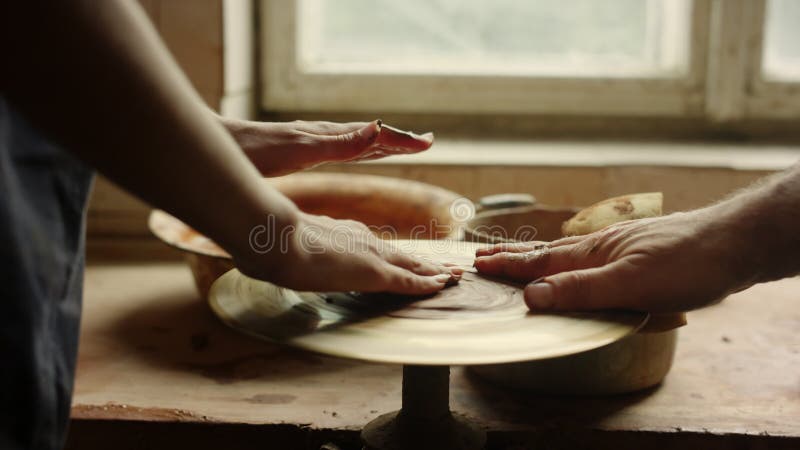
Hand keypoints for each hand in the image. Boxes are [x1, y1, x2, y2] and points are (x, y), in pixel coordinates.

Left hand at [222, 118, 433, 176]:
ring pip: (356, 142)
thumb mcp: (301, 150)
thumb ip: (339, 145)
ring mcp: (312, 142)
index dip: (401, 141)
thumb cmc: (256, 151)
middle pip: (370, 137)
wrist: (222, 145)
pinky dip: (357, 150)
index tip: (427, 143)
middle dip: (398, 140)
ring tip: (401, 145)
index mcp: (328, 137)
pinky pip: (340, 149)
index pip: (373, 137)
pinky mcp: (300, 150)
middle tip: (425, 142)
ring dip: (381, 144)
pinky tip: (357, 152)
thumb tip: (376, 131)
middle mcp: (324, 136)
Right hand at [235, 212, 460, 293]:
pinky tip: (443, 285)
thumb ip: (290, 250)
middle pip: (403, 255)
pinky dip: (428, 284)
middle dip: (426, 263)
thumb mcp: (286, 244)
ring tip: (455, 276)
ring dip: (434, 272)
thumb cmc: (272, 240)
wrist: (275, 235)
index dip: (397, 256)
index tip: (410, 260)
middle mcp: (363, 240)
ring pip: (413, 265)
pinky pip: (409, 281)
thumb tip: (269, 256)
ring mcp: (371, 255)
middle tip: (448, 267)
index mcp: (344, 233)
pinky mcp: (375, 272)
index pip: (378, 247)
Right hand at [474, 207, 749, 312]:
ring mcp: (621, 247)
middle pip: (548, 252)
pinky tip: (579, 262)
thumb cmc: (687, 263)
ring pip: (569, 253)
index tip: (479, 264)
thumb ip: (580, 290)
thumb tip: (532, 296)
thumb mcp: (630, 284)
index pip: (540, 261)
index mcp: (594, 253)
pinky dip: (569, 260)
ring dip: (539, 257)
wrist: (736, 243)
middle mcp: (602, 246)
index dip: (509, 266)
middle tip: (484, 255)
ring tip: (520, 257)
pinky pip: (591, 257)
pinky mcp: (639, 253)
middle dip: (515, 257)